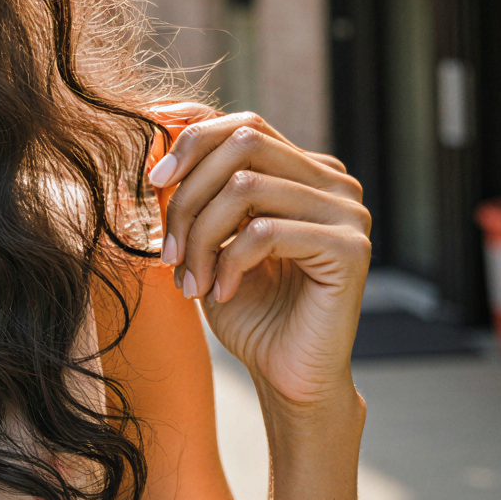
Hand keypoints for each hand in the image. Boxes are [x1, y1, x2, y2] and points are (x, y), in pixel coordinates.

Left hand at [147, 109, 370, 406]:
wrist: (285, 373)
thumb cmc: (247, 307)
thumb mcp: (210, 237)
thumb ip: (196, 187)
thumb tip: (159, 127)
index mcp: (305, 171)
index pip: (243, 125)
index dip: (191, 139)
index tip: (150, 177)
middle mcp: (333, 182)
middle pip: (243, 145)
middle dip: (188, 194)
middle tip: (165, 248)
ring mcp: (347, 212)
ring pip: (246, 186)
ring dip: (201, 234)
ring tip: (188, 278)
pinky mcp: (349, 248)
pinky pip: (264, 232)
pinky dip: (228, 262)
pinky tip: (222, 292)